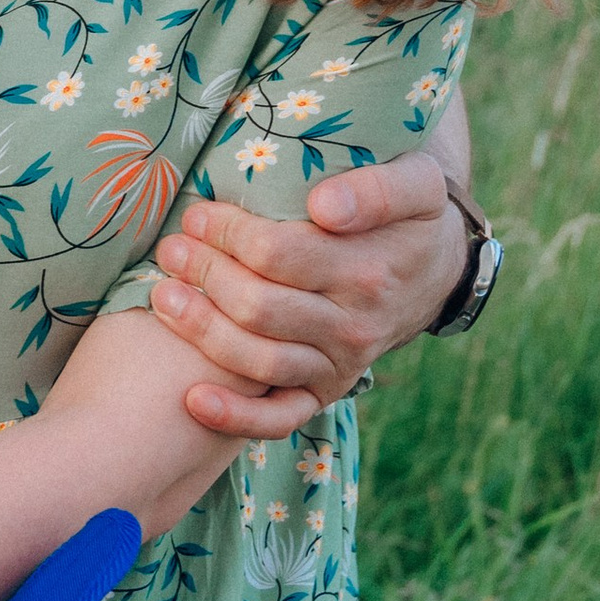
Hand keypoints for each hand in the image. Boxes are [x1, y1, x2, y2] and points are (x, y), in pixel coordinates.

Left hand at [148, 155, 467, 440]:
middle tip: (172, 249)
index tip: (198, 214)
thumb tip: (324, 206)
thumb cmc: (409, 215)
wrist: (436, 269)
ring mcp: (340, 365)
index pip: (278, 254)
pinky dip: (236, 416)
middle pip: (259, 307)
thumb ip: (376, 188)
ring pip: (259, 360)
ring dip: (201, 331)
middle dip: (205, 275)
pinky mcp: (327, 391)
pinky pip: (281, 417)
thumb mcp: (416, 183)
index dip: (228, 234)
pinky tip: (193, 400)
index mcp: (368, 271)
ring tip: (163, 297)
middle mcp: (354, 326)